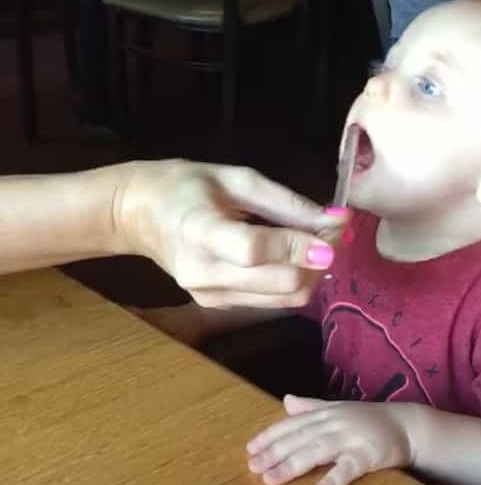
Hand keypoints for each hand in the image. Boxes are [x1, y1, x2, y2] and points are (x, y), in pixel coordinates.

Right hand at [114, 160, 348, 307]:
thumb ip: (287, 202)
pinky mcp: (215, 306)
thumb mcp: (237, 178)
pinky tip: (294, 257)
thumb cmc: (187, 186)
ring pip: (283, 300)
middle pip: (278, 284)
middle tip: (334, 233)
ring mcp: (207, 295)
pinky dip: (293, 282)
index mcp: (198, 230)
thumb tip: (337, 219)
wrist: (139, 214)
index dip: (298, 247)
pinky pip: (271, 302)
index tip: (334, 236)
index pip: (254, 250)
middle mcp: (201, 272)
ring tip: (318, 243)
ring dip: (311, 274)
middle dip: (317, 262)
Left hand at [247, 395, 413, 484]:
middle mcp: (334, 423)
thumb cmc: (370, 419)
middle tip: (253, 468)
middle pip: (299, 438)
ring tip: (270, 480)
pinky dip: (330, 481)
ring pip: (315, 451)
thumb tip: (286, 400)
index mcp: (326, 413)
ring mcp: (351, 438)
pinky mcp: (367, 456)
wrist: (407, 425)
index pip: (292, 424)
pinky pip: (347, 470)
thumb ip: (311, 406)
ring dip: (291, 466)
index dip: (270, 435)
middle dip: (274, 453)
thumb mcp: (339, 409)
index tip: (250, 449)